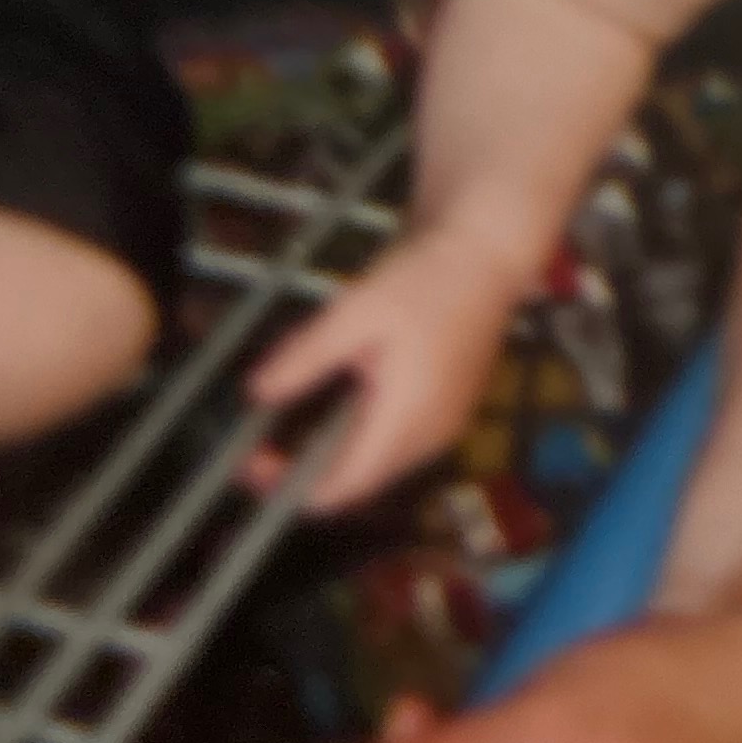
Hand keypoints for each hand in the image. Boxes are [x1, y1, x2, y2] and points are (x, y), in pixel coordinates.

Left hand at [248, 226, 530, 515]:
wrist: (489, 253)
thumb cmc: (426, 278)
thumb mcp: (355, 312)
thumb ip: (306, 357)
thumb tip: (257, 393)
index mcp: (406, 420)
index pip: (340, 489)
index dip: (289, 486)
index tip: (252, 461)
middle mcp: (430, 437)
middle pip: (357, 481)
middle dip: (307, 467)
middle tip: (263, 436)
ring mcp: (445, 426)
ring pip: (377, 463)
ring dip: (335, 450)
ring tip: (303, 409)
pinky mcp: (451, 410)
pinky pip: (398, 442)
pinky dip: (363, 433)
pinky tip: (349, 391)